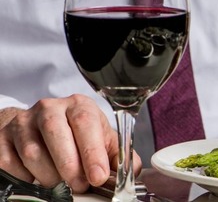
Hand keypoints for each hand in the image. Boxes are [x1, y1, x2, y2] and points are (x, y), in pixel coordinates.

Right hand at [0, 94, 140, 192]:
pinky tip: (37, 178)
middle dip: (70, 167)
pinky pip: (12, 163)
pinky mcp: (4, 138)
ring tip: (60, 184)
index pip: (85, 122)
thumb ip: (119, 155)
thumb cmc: (75, 135)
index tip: (97, 176)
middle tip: (79, 186)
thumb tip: (130, 173)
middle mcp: (50, 108)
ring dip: (49, 176)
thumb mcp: (101, 139)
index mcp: (78, 106)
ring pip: (33, 152)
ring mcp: (23, 122)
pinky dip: (26, 178)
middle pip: (56, 135)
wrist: (38, 127)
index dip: (92, 152)